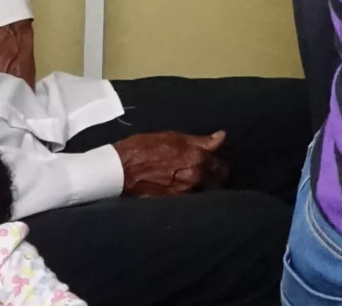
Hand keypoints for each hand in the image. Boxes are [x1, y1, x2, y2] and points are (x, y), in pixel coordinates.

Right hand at [113, 131, 227, 196]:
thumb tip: (221, 137)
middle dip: (219, 178)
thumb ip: (200, 140)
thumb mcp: (173, 137)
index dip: (222, 165)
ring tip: (200, 184)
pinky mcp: (173, 203)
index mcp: (197, 158)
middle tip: (213, 175)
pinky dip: (192, 197)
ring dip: (206, 188)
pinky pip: (191, 201)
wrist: (119, 170)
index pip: (222, 166)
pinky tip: (187, 193)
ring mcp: (184, 192)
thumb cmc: (144, 148)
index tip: (219, 163)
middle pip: (219, 182)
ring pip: (206, 193)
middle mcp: (195, 177)